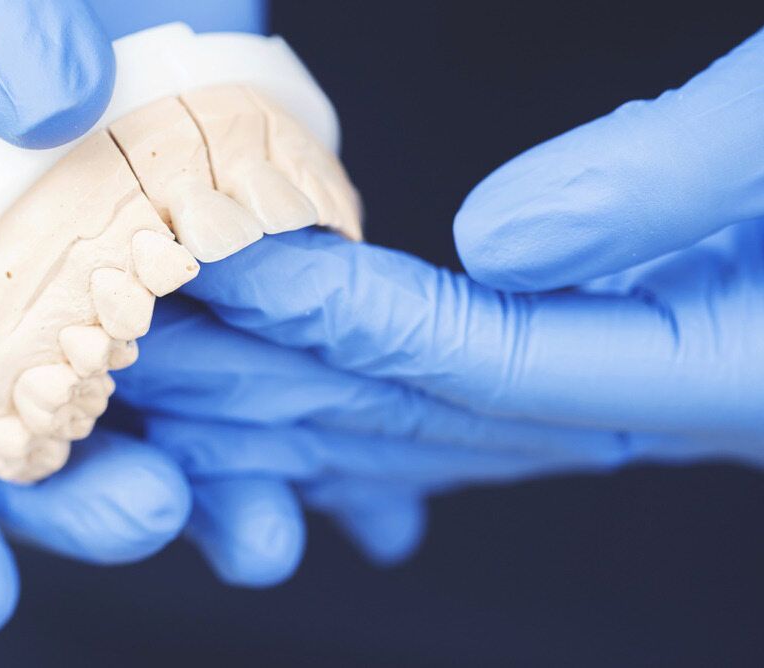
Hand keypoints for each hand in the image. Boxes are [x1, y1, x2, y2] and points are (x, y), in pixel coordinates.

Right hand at [0, 0, 296, 639]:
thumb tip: (54, 111)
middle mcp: (2, 291)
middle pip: (25, 445)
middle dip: (84, 504)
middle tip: (164, 511)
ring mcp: (111, 284)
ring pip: (148, 423)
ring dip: (204, 487)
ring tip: (271, 526)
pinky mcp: (205, 261)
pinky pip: (245, 357)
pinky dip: (293, 419)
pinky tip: (355, 474)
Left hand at [172, 28, 763, 487]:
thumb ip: (673, 176)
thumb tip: (494, 241)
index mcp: (720, 366)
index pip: (482, 358)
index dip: (342, 313)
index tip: (231, 260)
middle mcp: (666, 402)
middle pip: (436, 416)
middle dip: (282, 380)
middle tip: (153, 340)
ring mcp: (643, 391)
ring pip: (445, 428)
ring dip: (307, 408)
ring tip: (188, 386)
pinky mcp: (629, 358)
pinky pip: (480, 405)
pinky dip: (383, 400)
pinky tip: (306, 414)